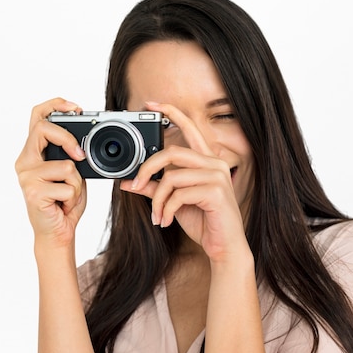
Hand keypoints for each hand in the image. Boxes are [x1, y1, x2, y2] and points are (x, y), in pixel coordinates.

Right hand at [15, 97, 86, 246]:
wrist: (57, 233)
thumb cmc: (65, 202)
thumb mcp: (72, 173)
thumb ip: (72, 155)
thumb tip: (83, 144)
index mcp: (33, 153)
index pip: (37, 117)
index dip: (55, 105)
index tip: (75, 107)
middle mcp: (25, 162)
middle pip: (43, 129)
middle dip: (68, 138)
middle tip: (80, 156)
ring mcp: (27, 177)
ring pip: (65, 165)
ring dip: (77, 183)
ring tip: (68, 195)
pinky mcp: (34, 193)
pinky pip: (68, 186)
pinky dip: (74, 197)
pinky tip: (63, 205)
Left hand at [120, 102, 249, 263]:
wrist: (224, 247)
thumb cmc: (204, 223)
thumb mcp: (174, 203)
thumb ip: (154, 189)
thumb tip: (128, 182)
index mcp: (205, 162)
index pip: (189, 128)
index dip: (171, 113)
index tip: (151, 104)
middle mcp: (213, 164)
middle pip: (171, 153)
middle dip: (147, 169)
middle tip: (134, 185)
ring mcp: (217, 176)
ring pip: (172, 178)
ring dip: (158, 200)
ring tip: (157, 216)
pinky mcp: (215, 192)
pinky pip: (179, 195)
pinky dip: (167, 210)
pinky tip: (166, 222)